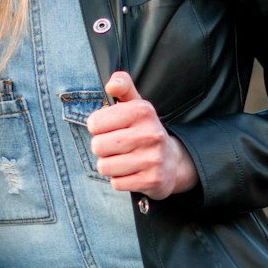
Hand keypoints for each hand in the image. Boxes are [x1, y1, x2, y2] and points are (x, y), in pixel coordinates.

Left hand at [86, 72, 198, 199]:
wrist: (173, 161)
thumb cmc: (145, 130)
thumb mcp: (136, 104)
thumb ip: (123, 85)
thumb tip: (111, 84)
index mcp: (142, 111)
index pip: (95, 123)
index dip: (97, 127)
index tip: (108, 128)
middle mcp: (150, 134)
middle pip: (98, 146)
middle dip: (102, 148)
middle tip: (116, 146)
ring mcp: (152, 159)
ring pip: (105, 166)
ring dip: (109, 165)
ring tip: (124, 159)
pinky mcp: (152, 180)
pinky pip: (116, 183)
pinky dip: (120, 179)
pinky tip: (132, 171)